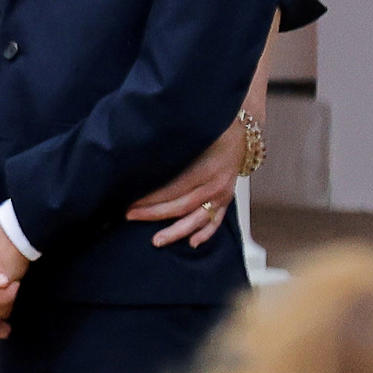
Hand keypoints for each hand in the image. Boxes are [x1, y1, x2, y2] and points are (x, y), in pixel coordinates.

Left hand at [126, 110, 251, 251]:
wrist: (243, 131)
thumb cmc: (214, 129)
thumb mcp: (193, 134)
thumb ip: (172, 143)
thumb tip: (140, 148)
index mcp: (206, 168)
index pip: (173, 189)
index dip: (151, 199)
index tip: (130, 202)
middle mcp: (216, 185)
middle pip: (182, 206)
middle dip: (154, 214)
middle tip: (130, 216)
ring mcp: (223, 194)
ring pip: (198, 219)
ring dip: (177, 231)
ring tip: (157, 240)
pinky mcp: (227, 199)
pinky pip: (216, 221)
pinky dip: (205, 233)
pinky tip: (191, 243)